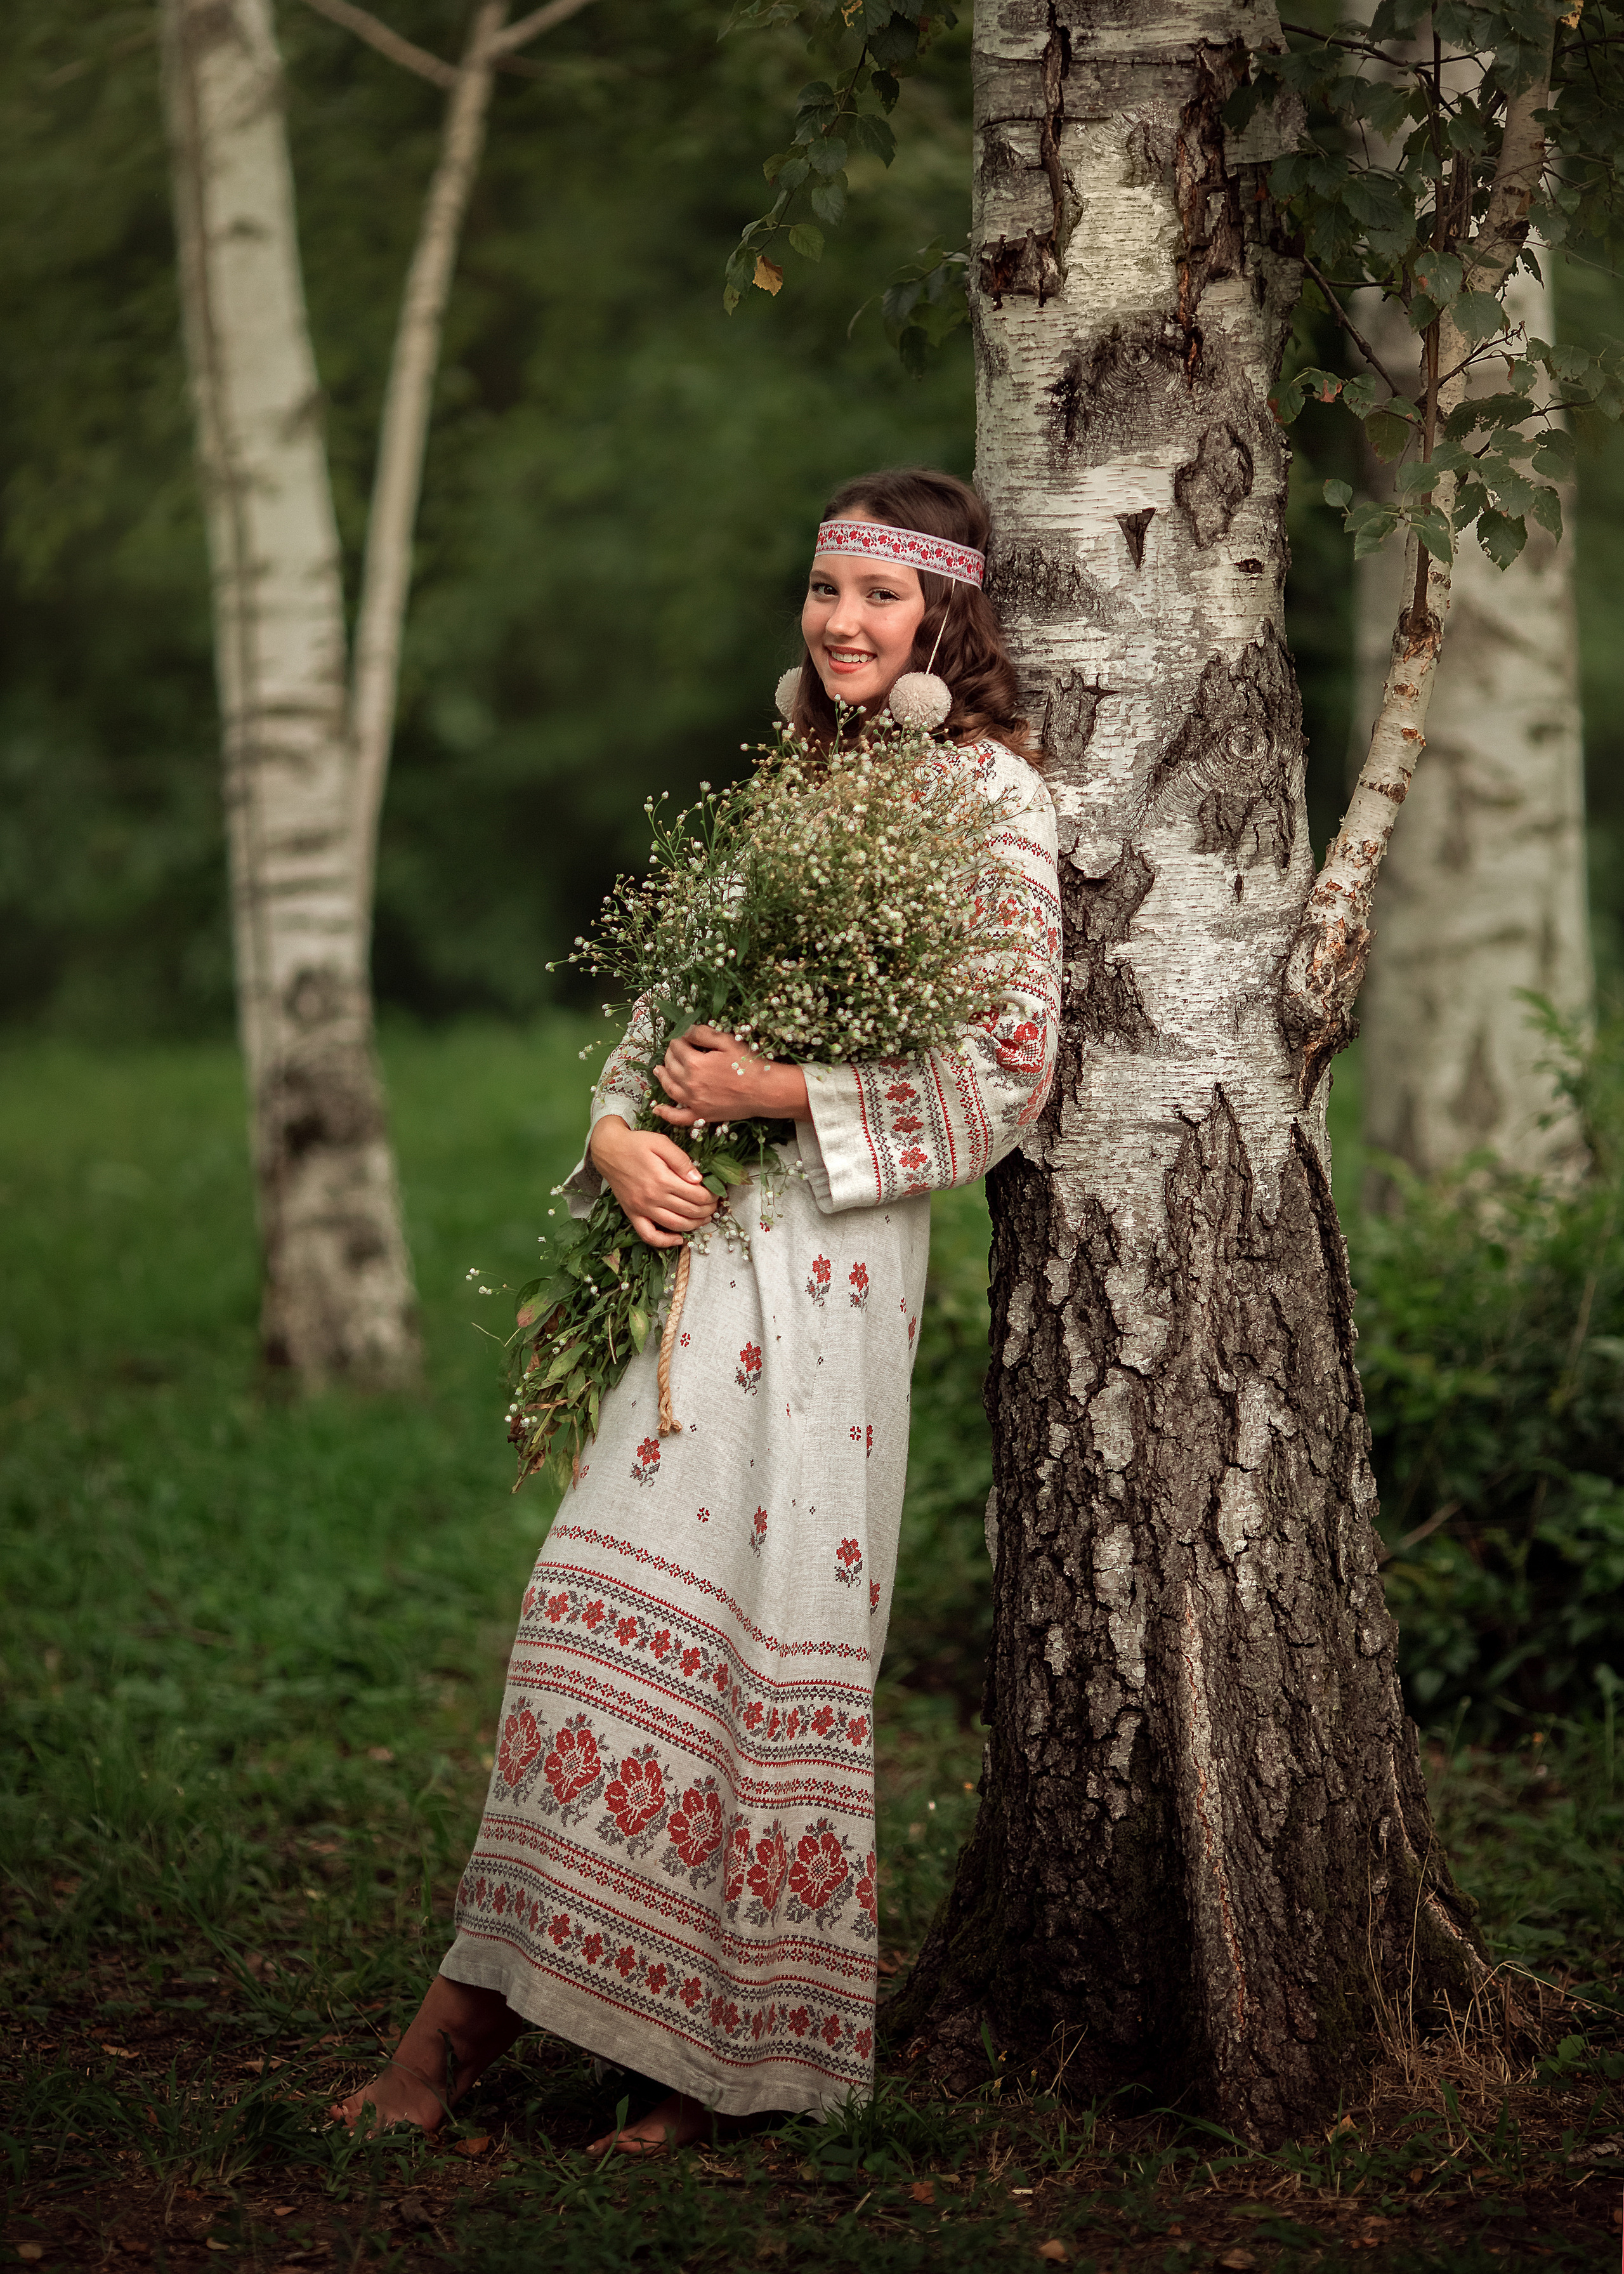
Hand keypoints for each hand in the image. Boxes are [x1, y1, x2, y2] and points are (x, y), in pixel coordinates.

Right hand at [588, 1117, 717, 1249]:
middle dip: (707, 1210)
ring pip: (674, 1225)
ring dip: (694, 1225)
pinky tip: (679, 1239)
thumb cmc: (637, 1143)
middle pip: (689, 1211)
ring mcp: (641, 1208)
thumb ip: (681, 1160)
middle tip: (714, 1205)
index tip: (717, 1193)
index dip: (711, 1196)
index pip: (696, 1195)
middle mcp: (652, 1197)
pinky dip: (665, 1242)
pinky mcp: (632, 1214)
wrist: (608, 1149)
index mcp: (662, 1179)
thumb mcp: (661, 1142)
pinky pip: (648, 1235)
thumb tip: (698, 1179)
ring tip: (704, 1219)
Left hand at [651, 1026, 809, 1126]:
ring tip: (658, 1070)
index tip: (685, 1038)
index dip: (679, 1039)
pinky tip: (657, 1109)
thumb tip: (686, 1031)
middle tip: (674, 1050)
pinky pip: (678, 1117)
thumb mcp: (727, 1041)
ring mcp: (694, 1102)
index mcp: (695, 1064)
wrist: (764, 1091)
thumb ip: (703, 1033)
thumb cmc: (748, 1064)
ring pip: (669, 1088)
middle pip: (670, 1066)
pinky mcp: (701, 1115)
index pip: (677, 1047)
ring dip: (661, 1077)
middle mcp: (689, 1084)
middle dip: (670, 1055)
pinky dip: (665, 1113)